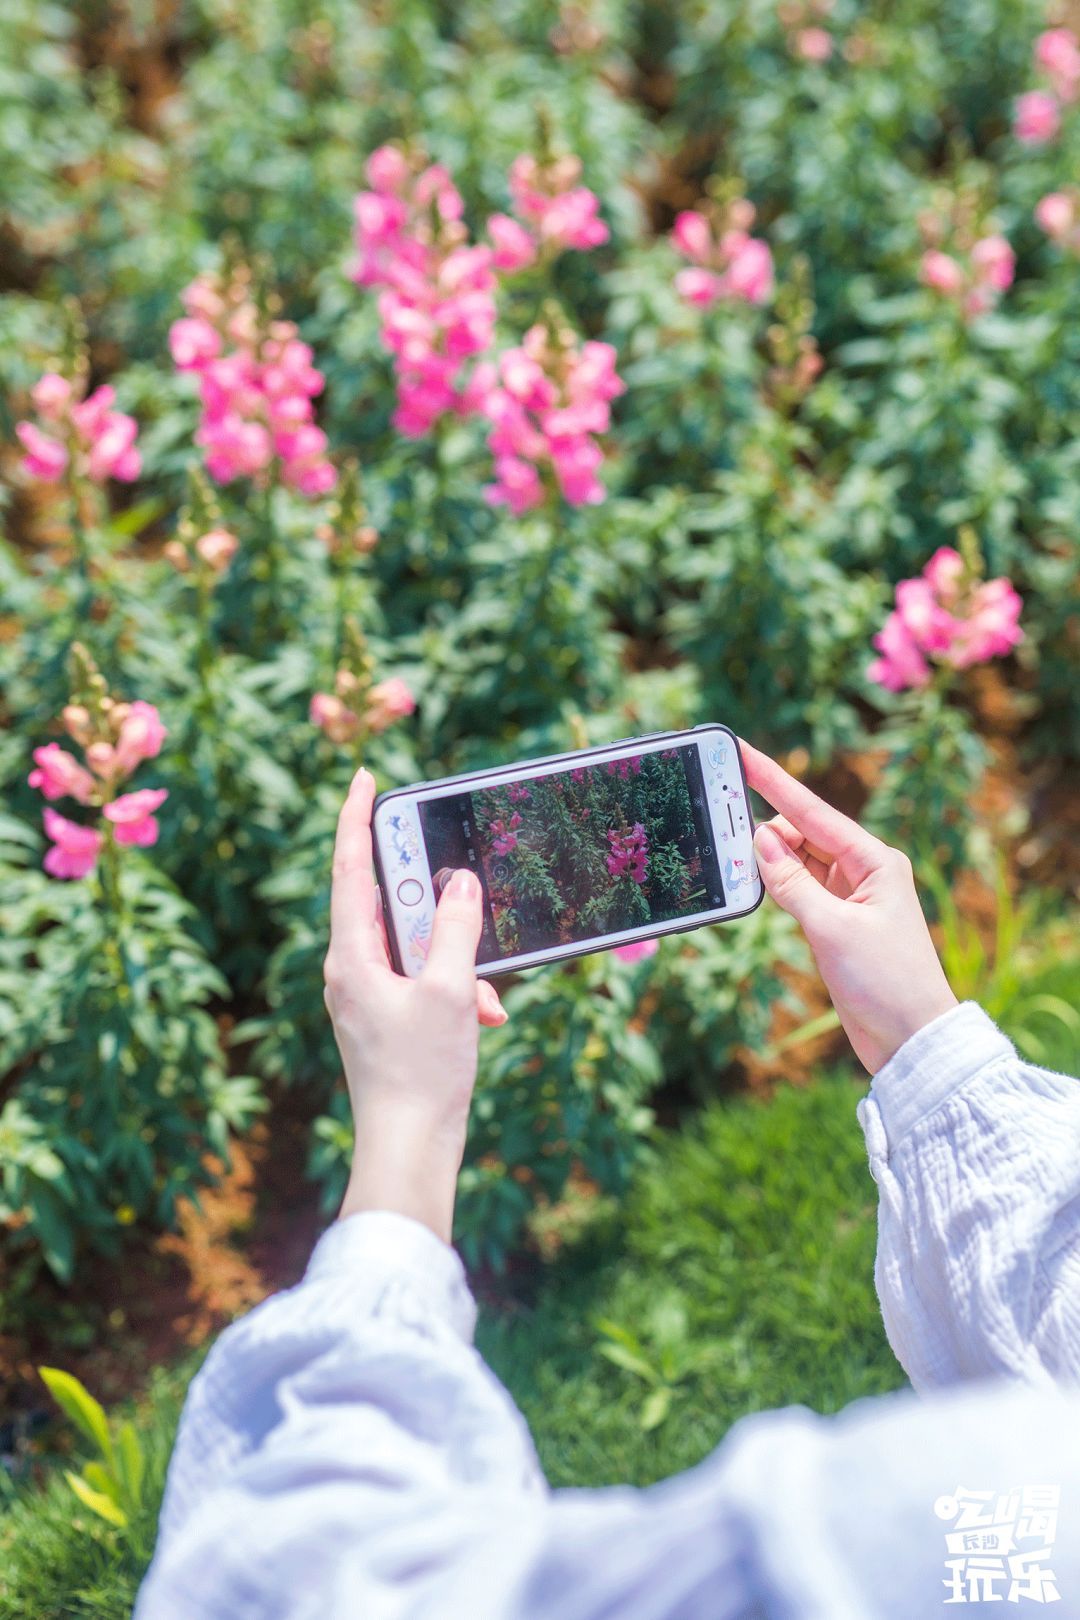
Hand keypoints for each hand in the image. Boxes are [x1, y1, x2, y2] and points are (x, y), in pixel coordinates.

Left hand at [323, 767, 506, 1240]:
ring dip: (458, 957)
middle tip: (458, 881)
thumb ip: (457, 929)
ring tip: (483, 994)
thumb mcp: (451, 991)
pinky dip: (458, 988)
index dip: (356, 818)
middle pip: (388, 904)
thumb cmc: (422, 1073)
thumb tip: (459, 882)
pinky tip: (484, 1015)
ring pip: (417, 947)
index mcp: (349, 956)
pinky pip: (424, 980)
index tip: (365, 777)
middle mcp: (350, 969)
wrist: (409, 1150)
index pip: (349, 869)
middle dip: (434, 901)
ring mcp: (367, 995)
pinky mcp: (387, 1018)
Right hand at [741, 741, 957, 1074]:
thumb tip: (759, 841)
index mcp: (874, 860)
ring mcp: (849, 896)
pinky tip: (752, 884)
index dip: (772, 780)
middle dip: (764, 833)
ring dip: (768, 862)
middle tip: (721, 833)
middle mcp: (863, 870)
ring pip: (796, 861)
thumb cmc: (885, 982)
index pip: (812, 811)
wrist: (910, 1040)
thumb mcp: (832, 930)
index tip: (740, 751)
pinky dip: (776, 886)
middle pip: (800, 833)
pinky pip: (798, 889)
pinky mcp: (836, 921)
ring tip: (735, 866)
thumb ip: (793, 883)